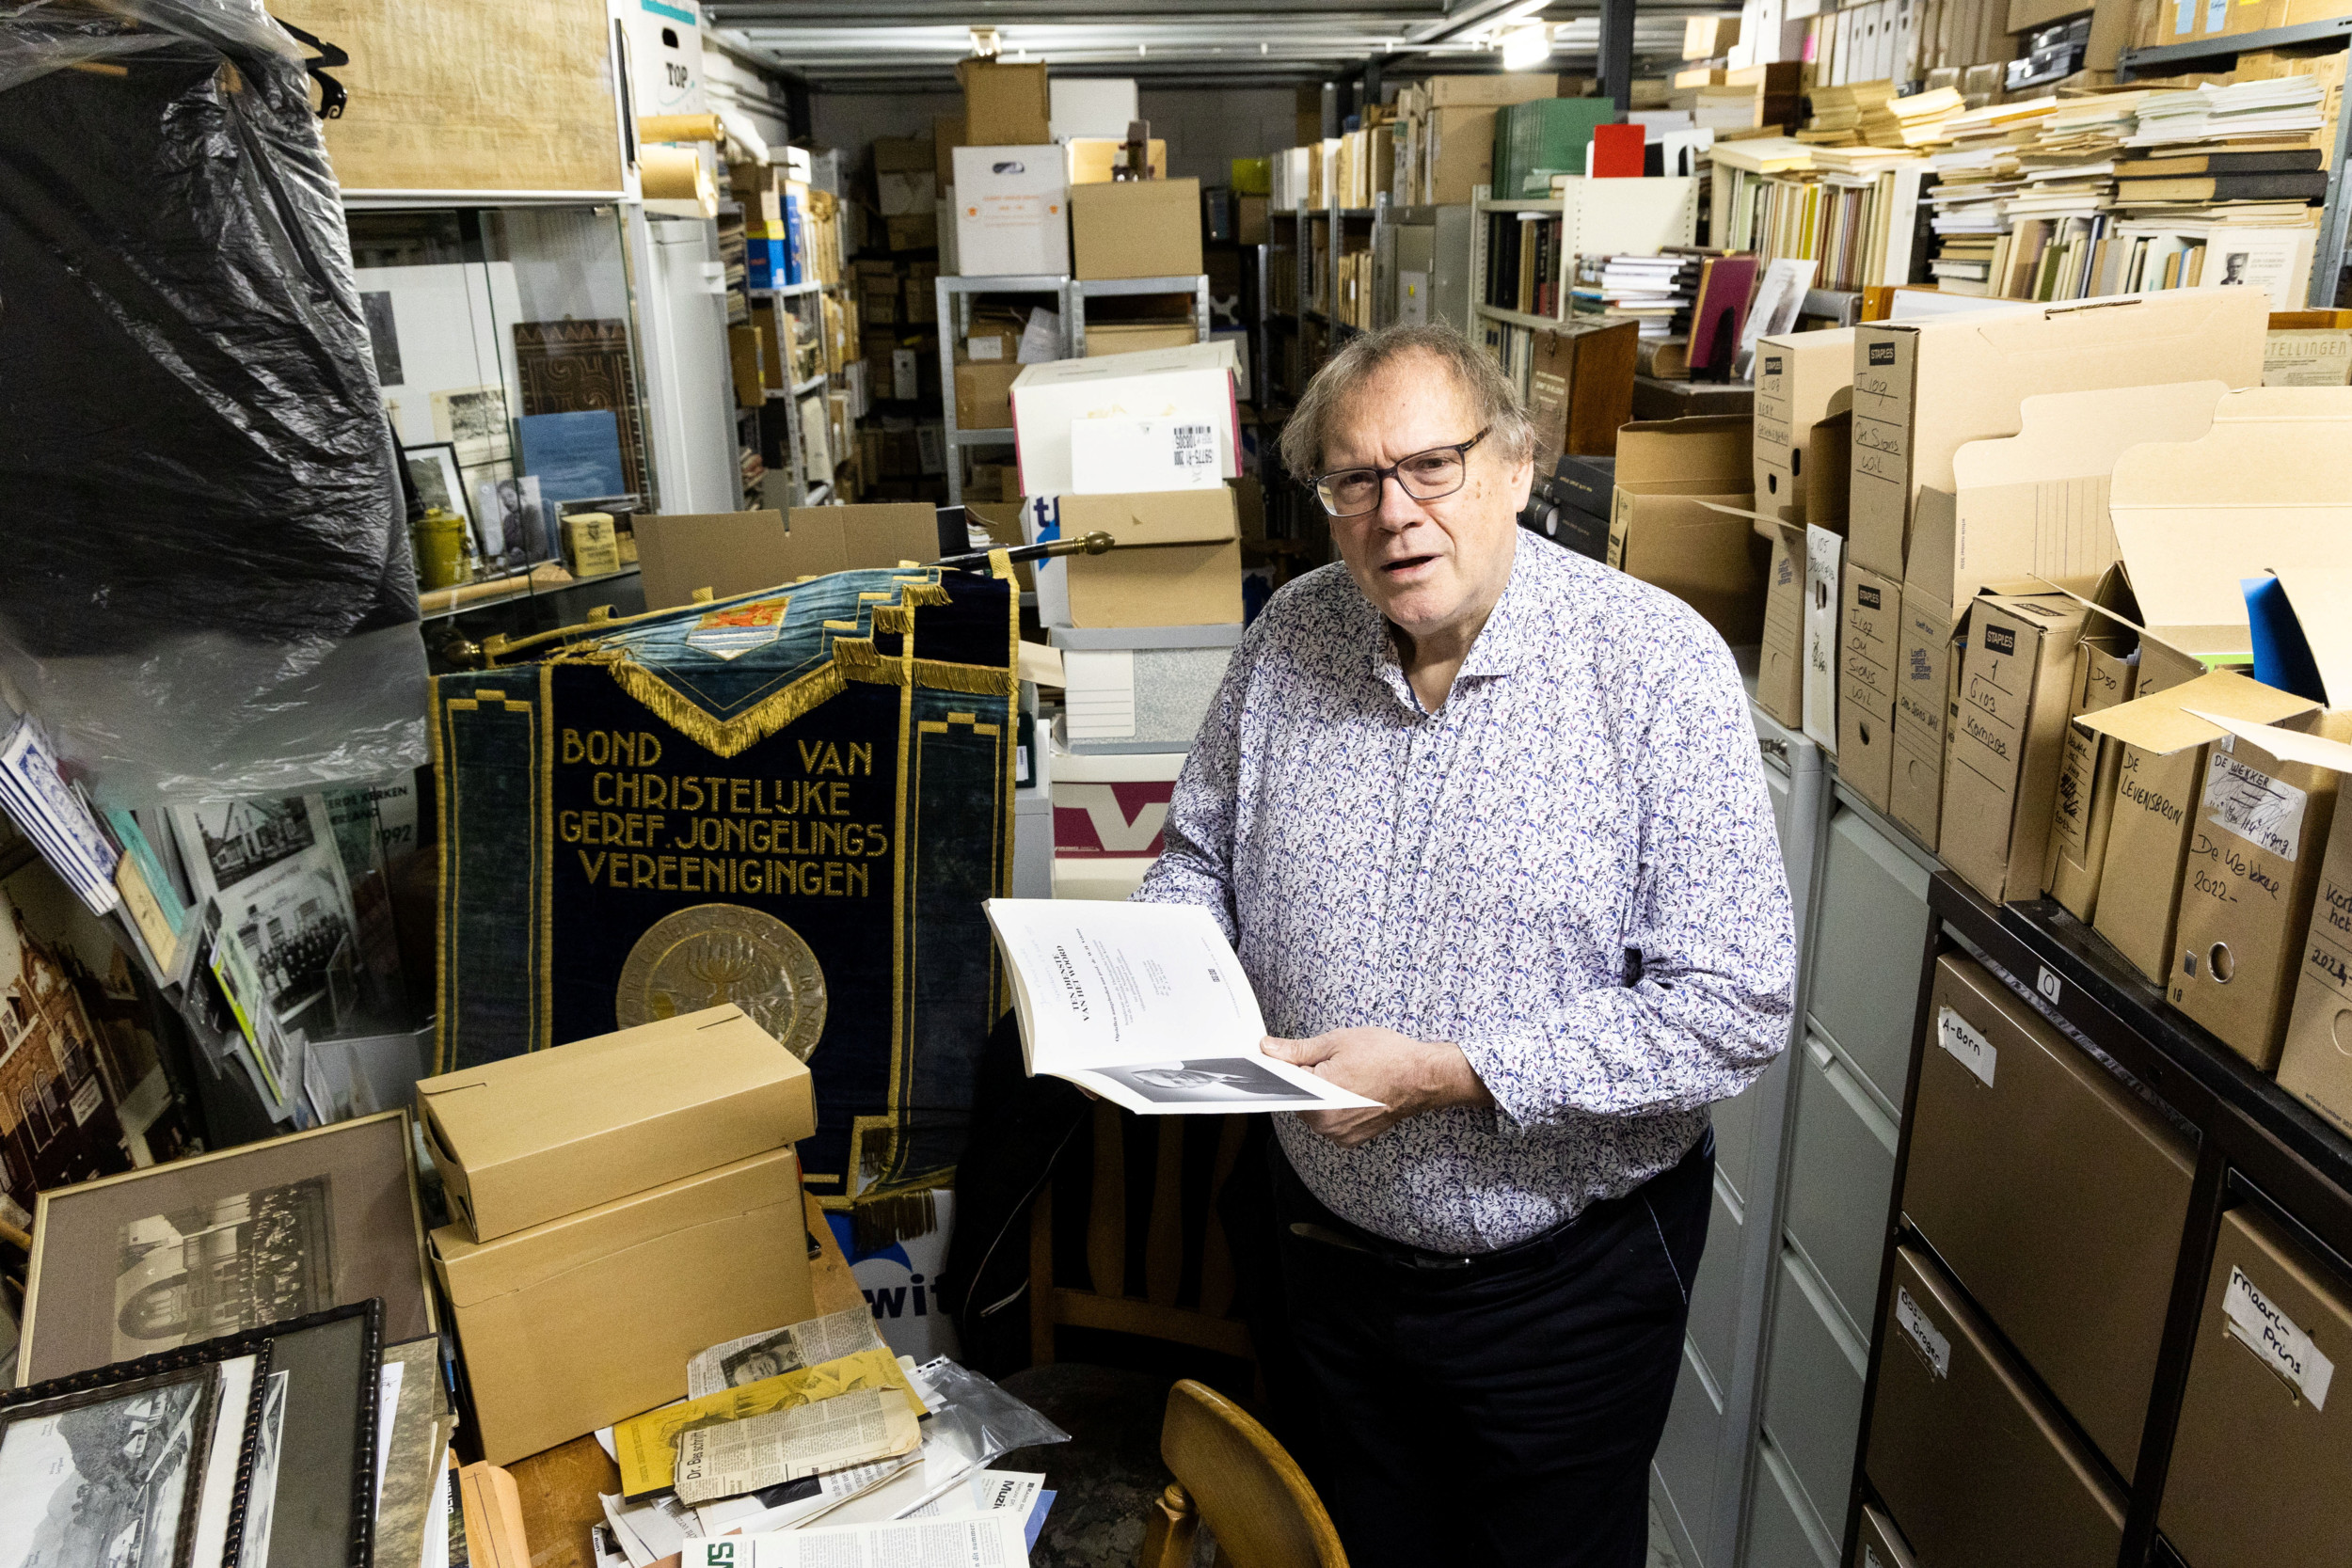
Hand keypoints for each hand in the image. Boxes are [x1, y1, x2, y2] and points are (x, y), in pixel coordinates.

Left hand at [1262, 1026, 1491, 1147]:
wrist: (1422, 1077)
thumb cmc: (1386, 1057)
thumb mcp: (1336, 1042)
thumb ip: (1297, 1050)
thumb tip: (1268, 1049)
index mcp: (1317, 1098)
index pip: (1283, 1083)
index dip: (1283, 1067)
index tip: (1281, 1058)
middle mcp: (1325, 1123)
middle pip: (1297, 1098)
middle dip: (1306, 1080)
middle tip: (1330, 1062)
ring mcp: (1338, 1134)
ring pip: (1313, 1111)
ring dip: (1321, 1094)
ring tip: (1346, 1076)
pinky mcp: (1350, 1139)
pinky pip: (1330, 1122)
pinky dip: (1334, 1107)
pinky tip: (1353, 1091)